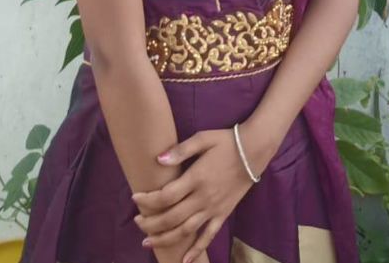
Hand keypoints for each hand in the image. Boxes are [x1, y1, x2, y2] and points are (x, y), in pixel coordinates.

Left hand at [132, 125, 269, 262]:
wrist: (253, 150)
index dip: (148, 200)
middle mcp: (203, 197)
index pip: (166, 196)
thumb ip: (181, 150)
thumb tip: (159, 159)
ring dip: (165, 238)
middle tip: (137, 221)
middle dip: (151, 223)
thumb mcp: (202, 139)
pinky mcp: (223, 214)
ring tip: (147, 241)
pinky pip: (209, 236)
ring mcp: (214, 208)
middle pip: (172, 217)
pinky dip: (197, 250)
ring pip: (186, 231)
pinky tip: (185, 260)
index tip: (135, 197)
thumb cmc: (226, 142)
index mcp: (196, 178)